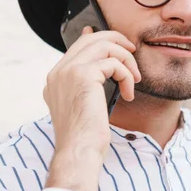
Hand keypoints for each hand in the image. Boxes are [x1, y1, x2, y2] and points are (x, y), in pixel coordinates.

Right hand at [42, 27, 141, 190]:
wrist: (79, 151)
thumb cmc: (86, 135)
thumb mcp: (85, 104)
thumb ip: (90, 82)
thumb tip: (104, 65)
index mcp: (55, 78)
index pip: (78, 46)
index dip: (99, 38)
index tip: (118, 42)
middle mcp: (58, 72)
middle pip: (91, 39)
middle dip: (116, 41)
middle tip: (133, 51)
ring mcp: (68, 72)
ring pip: (104, 46)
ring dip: (126, 61)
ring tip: (134, 79)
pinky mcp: (82, 76)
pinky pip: (113, 63)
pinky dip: (127, 76)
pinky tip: (128, 93)